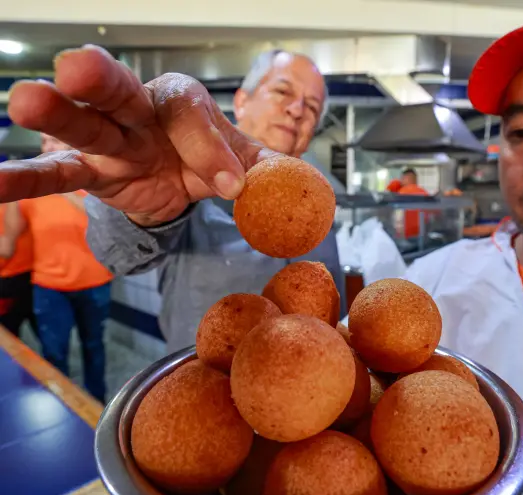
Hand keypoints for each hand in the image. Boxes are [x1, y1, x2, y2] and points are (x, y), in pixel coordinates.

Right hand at [0, 45, 269, 226]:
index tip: (229, 185)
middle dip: (101, 80)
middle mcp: (138, 110)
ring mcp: (109, 141)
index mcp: (181, 101)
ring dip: (56, 114)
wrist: (180, 182)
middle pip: (118, 91)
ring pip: (82, 125)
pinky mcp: (91, 173)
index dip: (208, 147)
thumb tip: (286, 188)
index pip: (189, 113)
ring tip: (24, 100)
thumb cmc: (208, 160)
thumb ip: (266, 169)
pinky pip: (57, 176)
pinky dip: (25, 180)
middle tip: (79, 67)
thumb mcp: (244, 162)